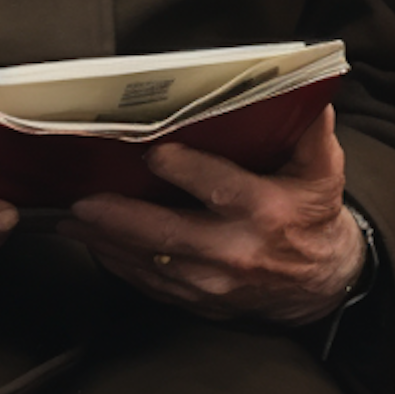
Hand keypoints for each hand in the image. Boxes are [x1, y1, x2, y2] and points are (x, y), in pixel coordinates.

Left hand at [61, 108, 364, 324]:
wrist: (318, 286)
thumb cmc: (312, 220)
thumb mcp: (323, 173)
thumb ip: (313, 133)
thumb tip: (310, 92)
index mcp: (265, 211)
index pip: (218, 187)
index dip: (183, 169)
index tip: (152, 152)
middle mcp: (235, 249)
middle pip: (168, 233)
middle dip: (120, 217)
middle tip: (83, 199)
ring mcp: (213, 282)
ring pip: (150, 262)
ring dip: (106, 241)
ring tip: (72, 218)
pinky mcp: (198, 300)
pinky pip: (149, 285)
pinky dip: (118, 264)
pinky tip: (95, 243)